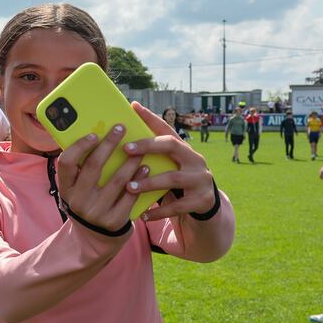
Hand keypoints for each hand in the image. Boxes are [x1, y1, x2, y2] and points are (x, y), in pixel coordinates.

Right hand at [56, 124, 146, 232]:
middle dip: (108, 144)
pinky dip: (139, 180)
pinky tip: (145, 168)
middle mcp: (77, 201)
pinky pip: (130, 196)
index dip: (80, 146)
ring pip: (116, 180)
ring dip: (130, 161)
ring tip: (140, 149)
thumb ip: (81, 169)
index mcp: (65, 188)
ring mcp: (96, 213)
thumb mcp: (76, 188)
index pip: (66, 162)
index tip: (94, 133)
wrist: (93, 238)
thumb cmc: (87, 201)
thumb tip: (98, 134)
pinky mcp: (113, 222)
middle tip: (121, 128)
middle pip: (93, 166)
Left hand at [124, 102, 215, 221]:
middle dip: (148, 146)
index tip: (133, 108)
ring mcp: (200, 179)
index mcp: (183, 148)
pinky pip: (178, 206)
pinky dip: (159, 211)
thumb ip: (151, 155)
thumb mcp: (167, 165)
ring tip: (129, 187)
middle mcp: (194, 159)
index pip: (166, 128)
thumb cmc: (175, 180)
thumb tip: (118, 140)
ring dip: (149, 182)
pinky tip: (143, 215)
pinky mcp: (202, 200)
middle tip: (126, 149)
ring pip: (173, 178)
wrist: (204, 204)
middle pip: (172, 146)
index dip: (150, 117)